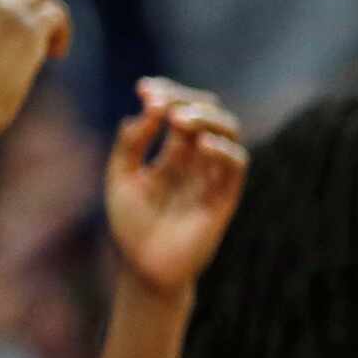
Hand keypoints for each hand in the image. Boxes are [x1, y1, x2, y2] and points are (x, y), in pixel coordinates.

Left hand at [104, 81, 249, 299]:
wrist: (144, 269)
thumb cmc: (132, 226)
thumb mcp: (120, 177)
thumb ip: (131, 144)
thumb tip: (149, 109)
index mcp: (173, 154)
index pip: (180, 110)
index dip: (167, 94)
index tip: (144, 88)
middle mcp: (196, 160)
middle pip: (208, 114)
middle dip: (187, 101)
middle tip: (163, 105)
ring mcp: (212, 177)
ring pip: (228, 132)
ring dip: (208, 119)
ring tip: (180, 120)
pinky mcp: (224, 197)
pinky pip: (236, 165)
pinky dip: (223, 150)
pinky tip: (201, 145)